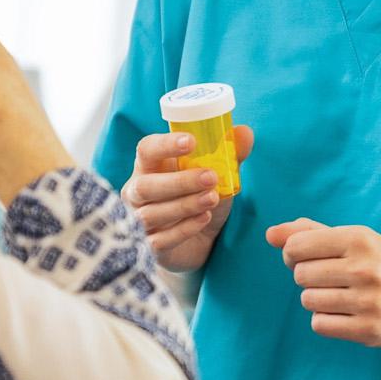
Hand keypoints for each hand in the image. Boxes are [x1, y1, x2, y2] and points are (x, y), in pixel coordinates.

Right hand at [123, 126, 255, 271]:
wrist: (197, 243)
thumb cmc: (198, 200)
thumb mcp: (216, 176)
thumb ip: (228, 155)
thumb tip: (244, 132)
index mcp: (148, 167)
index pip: (146, 149)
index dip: (165, 145)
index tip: (191, 141)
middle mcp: (136, 193)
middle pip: (145, 185)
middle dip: (179, 181)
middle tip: (211, 177)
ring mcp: (138, 221)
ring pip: (151, 214)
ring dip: (184, 205)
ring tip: (213, 199)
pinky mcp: (148, 247)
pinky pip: (160, 240)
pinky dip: (183, 229)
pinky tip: (204, 220)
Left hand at [266, 219, 380, 348]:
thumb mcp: (361, 240)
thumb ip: (314, 233)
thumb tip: (271, 234)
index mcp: (360, 239)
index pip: (296, 246)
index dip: (293, 254)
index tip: (308, 258)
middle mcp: (364, 268)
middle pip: (300, 275)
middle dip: (309, 278)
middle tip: (333, 280)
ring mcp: (368, 301)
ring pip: (308, 300)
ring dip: (318, 300)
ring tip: (343, 298)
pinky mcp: (370, 331)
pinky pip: (320, 325)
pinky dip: (327, 321)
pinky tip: (347, 315)